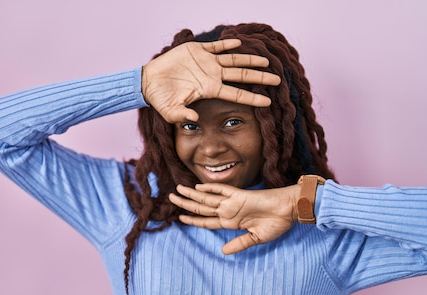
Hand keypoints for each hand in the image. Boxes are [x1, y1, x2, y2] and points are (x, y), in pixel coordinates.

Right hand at [141, 39, 281, 123]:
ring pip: (234, 60)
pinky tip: (239, 43)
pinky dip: (228, 44)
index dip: (252, 98)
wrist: (148, 82)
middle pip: (242, 76)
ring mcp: (206, 63)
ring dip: (250, 60)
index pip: (236, 94)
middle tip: (278, 80)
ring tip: (266, 61)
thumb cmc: (160, 99)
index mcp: (209, 90)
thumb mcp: (171, 111)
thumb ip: (183, 115)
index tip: (268, 102)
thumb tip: (196, 119)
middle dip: (260, 78)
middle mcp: (212, 76)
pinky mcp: (197, 51)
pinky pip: (217, 47)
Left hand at [168, 183, 300, 253]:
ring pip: (206, 199)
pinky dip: (210, 189)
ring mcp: (233, 202)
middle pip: (201, 208)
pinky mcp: (240, 195)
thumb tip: (223, 252)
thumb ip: (239, 244)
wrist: (289, 210)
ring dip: (191, 195)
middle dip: (185, 203)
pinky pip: (223, 191)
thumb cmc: (276, 224)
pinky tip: (197, 188)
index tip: (179, 218)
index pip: (206, 221)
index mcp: (230, 222)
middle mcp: (228, 211)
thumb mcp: (256, 238)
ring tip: (177, 190)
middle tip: (170, 197)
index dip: (192, 220)